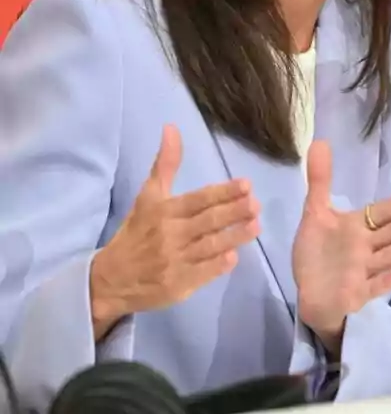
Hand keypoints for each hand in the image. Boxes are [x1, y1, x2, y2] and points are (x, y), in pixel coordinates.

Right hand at [89, 124, 260, 339]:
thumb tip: (172, 128)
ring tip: (256, 226)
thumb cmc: (137, 233)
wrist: (110, 279)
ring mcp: (174, 261)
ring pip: (210, 246)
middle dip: (234, 212)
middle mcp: (170, 234)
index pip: (198, 199)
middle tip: (256, 203)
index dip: (222, 192)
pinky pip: (203, 273)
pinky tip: (234, 256)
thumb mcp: (148, 197)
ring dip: (234, 236)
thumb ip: (165, 164)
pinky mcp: (178, 285)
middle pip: (208, 221)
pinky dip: (218, 265)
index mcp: (163, 212)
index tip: (246, 184)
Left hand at [293, 141, 390, 353]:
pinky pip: (375, 286)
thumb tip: (319, 141)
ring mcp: (363, 271)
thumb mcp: (315, 213)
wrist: (310, 292)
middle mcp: (365, 247)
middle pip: (390, 234)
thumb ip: (320, 180)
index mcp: (358, 228)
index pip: (383, 213)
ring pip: (387, 257)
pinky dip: (388, 280)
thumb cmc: (317, 252)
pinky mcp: (357, 293)